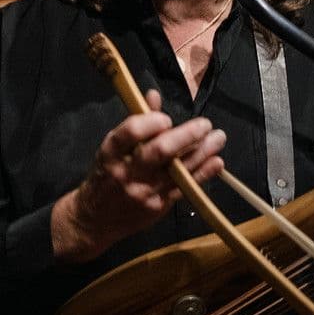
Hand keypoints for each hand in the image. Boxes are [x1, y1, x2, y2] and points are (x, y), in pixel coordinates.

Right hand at [52, 90, 226, 260]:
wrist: (94, 219)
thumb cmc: (105, 176)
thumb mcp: (112, 149)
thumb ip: (136, 123)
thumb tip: (153, 95)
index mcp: (110, 154)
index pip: (129, 133)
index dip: (149, 122)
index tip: (166, 118)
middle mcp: (127, 173)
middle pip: (159, 152)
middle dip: (186, 135)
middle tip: (205, 124)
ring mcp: (144, 192)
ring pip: (177, 170)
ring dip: (202, 152)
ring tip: (218, 138)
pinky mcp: (158, 207)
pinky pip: (184, 189)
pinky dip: (203, 174)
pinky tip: (216, 162)